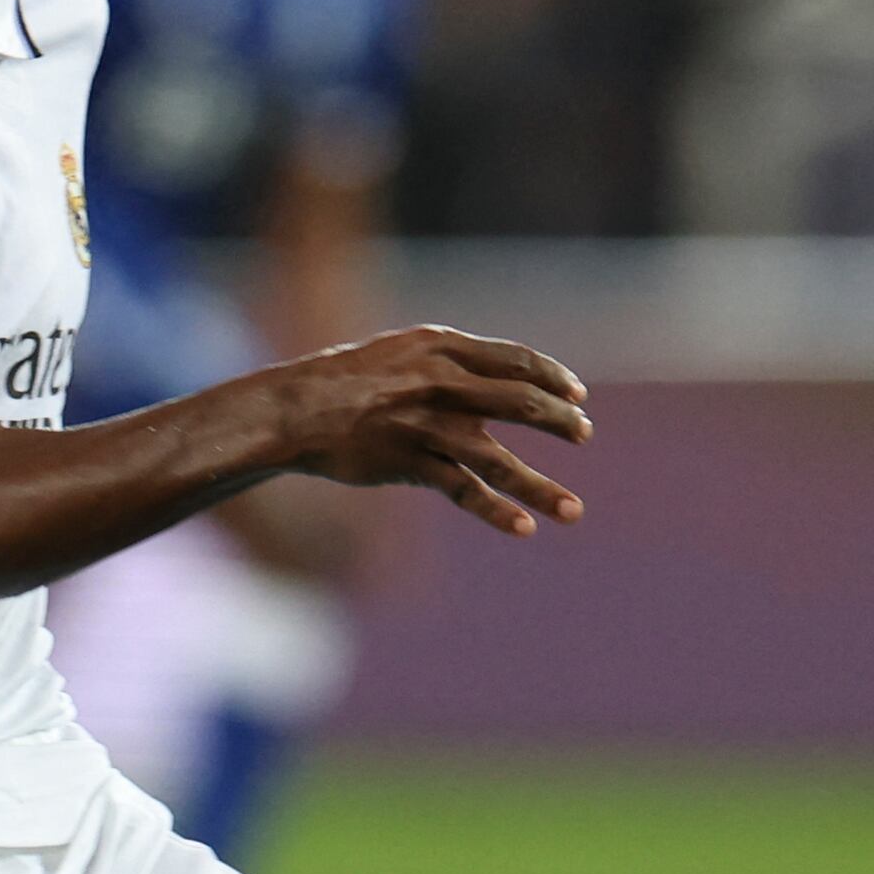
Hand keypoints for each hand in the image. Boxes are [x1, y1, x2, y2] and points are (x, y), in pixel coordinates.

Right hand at [254, 325, 589, 538]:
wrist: (290, 409)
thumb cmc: (342, 380)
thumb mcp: (399, 354)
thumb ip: (446, 364)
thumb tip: (497, 382)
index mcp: (439, 346)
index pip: (515, 360)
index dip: (552, 376)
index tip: (576, 393)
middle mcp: (440, 382)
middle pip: (520, 402)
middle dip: (560, 420)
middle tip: (583, 433)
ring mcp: (425, 424)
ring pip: (497, 459)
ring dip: (540, 487)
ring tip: (573, 511)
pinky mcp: (408, 461)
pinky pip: (462, 489)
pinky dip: (495, 510)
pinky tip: (523, 526)